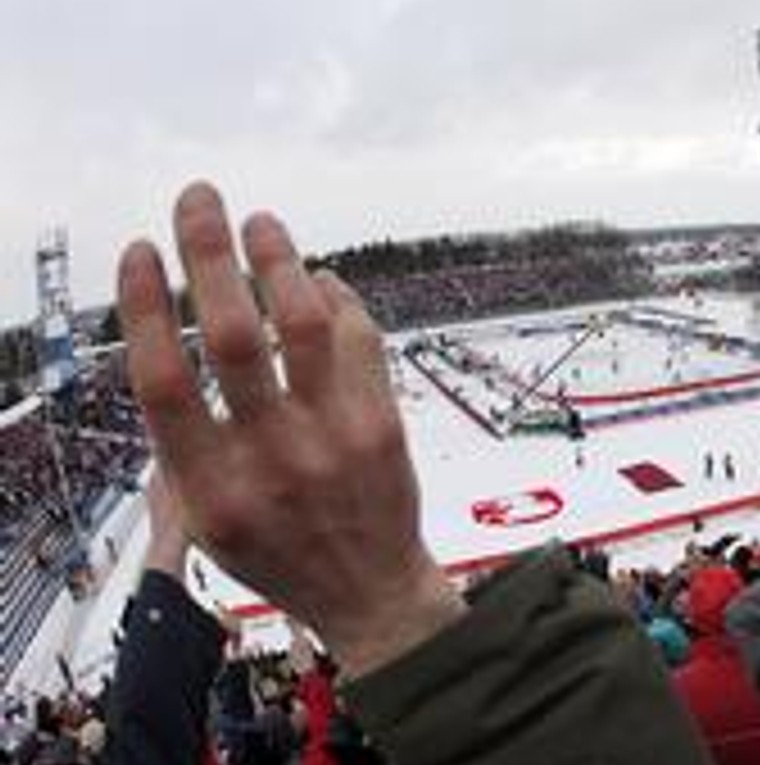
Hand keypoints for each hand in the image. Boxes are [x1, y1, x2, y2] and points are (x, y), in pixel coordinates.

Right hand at [117, 181, 462, 676]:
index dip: (145, 306)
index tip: (138, 250)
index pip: (163, 381)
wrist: (370, 592)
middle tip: (198, 197)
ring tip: (260, 220)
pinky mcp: (383, 425)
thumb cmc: (277, 551)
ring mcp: (334, 440)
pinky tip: (318, 278)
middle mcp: (272, 459)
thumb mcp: (205, 525)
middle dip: (208, 253)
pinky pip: (360, 340)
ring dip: (279, 260)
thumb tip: (164, 349)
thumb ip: (181, 449)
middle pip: (234, 336)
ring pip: (307, 326)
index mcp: (210, 487)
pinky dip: (337, 298)